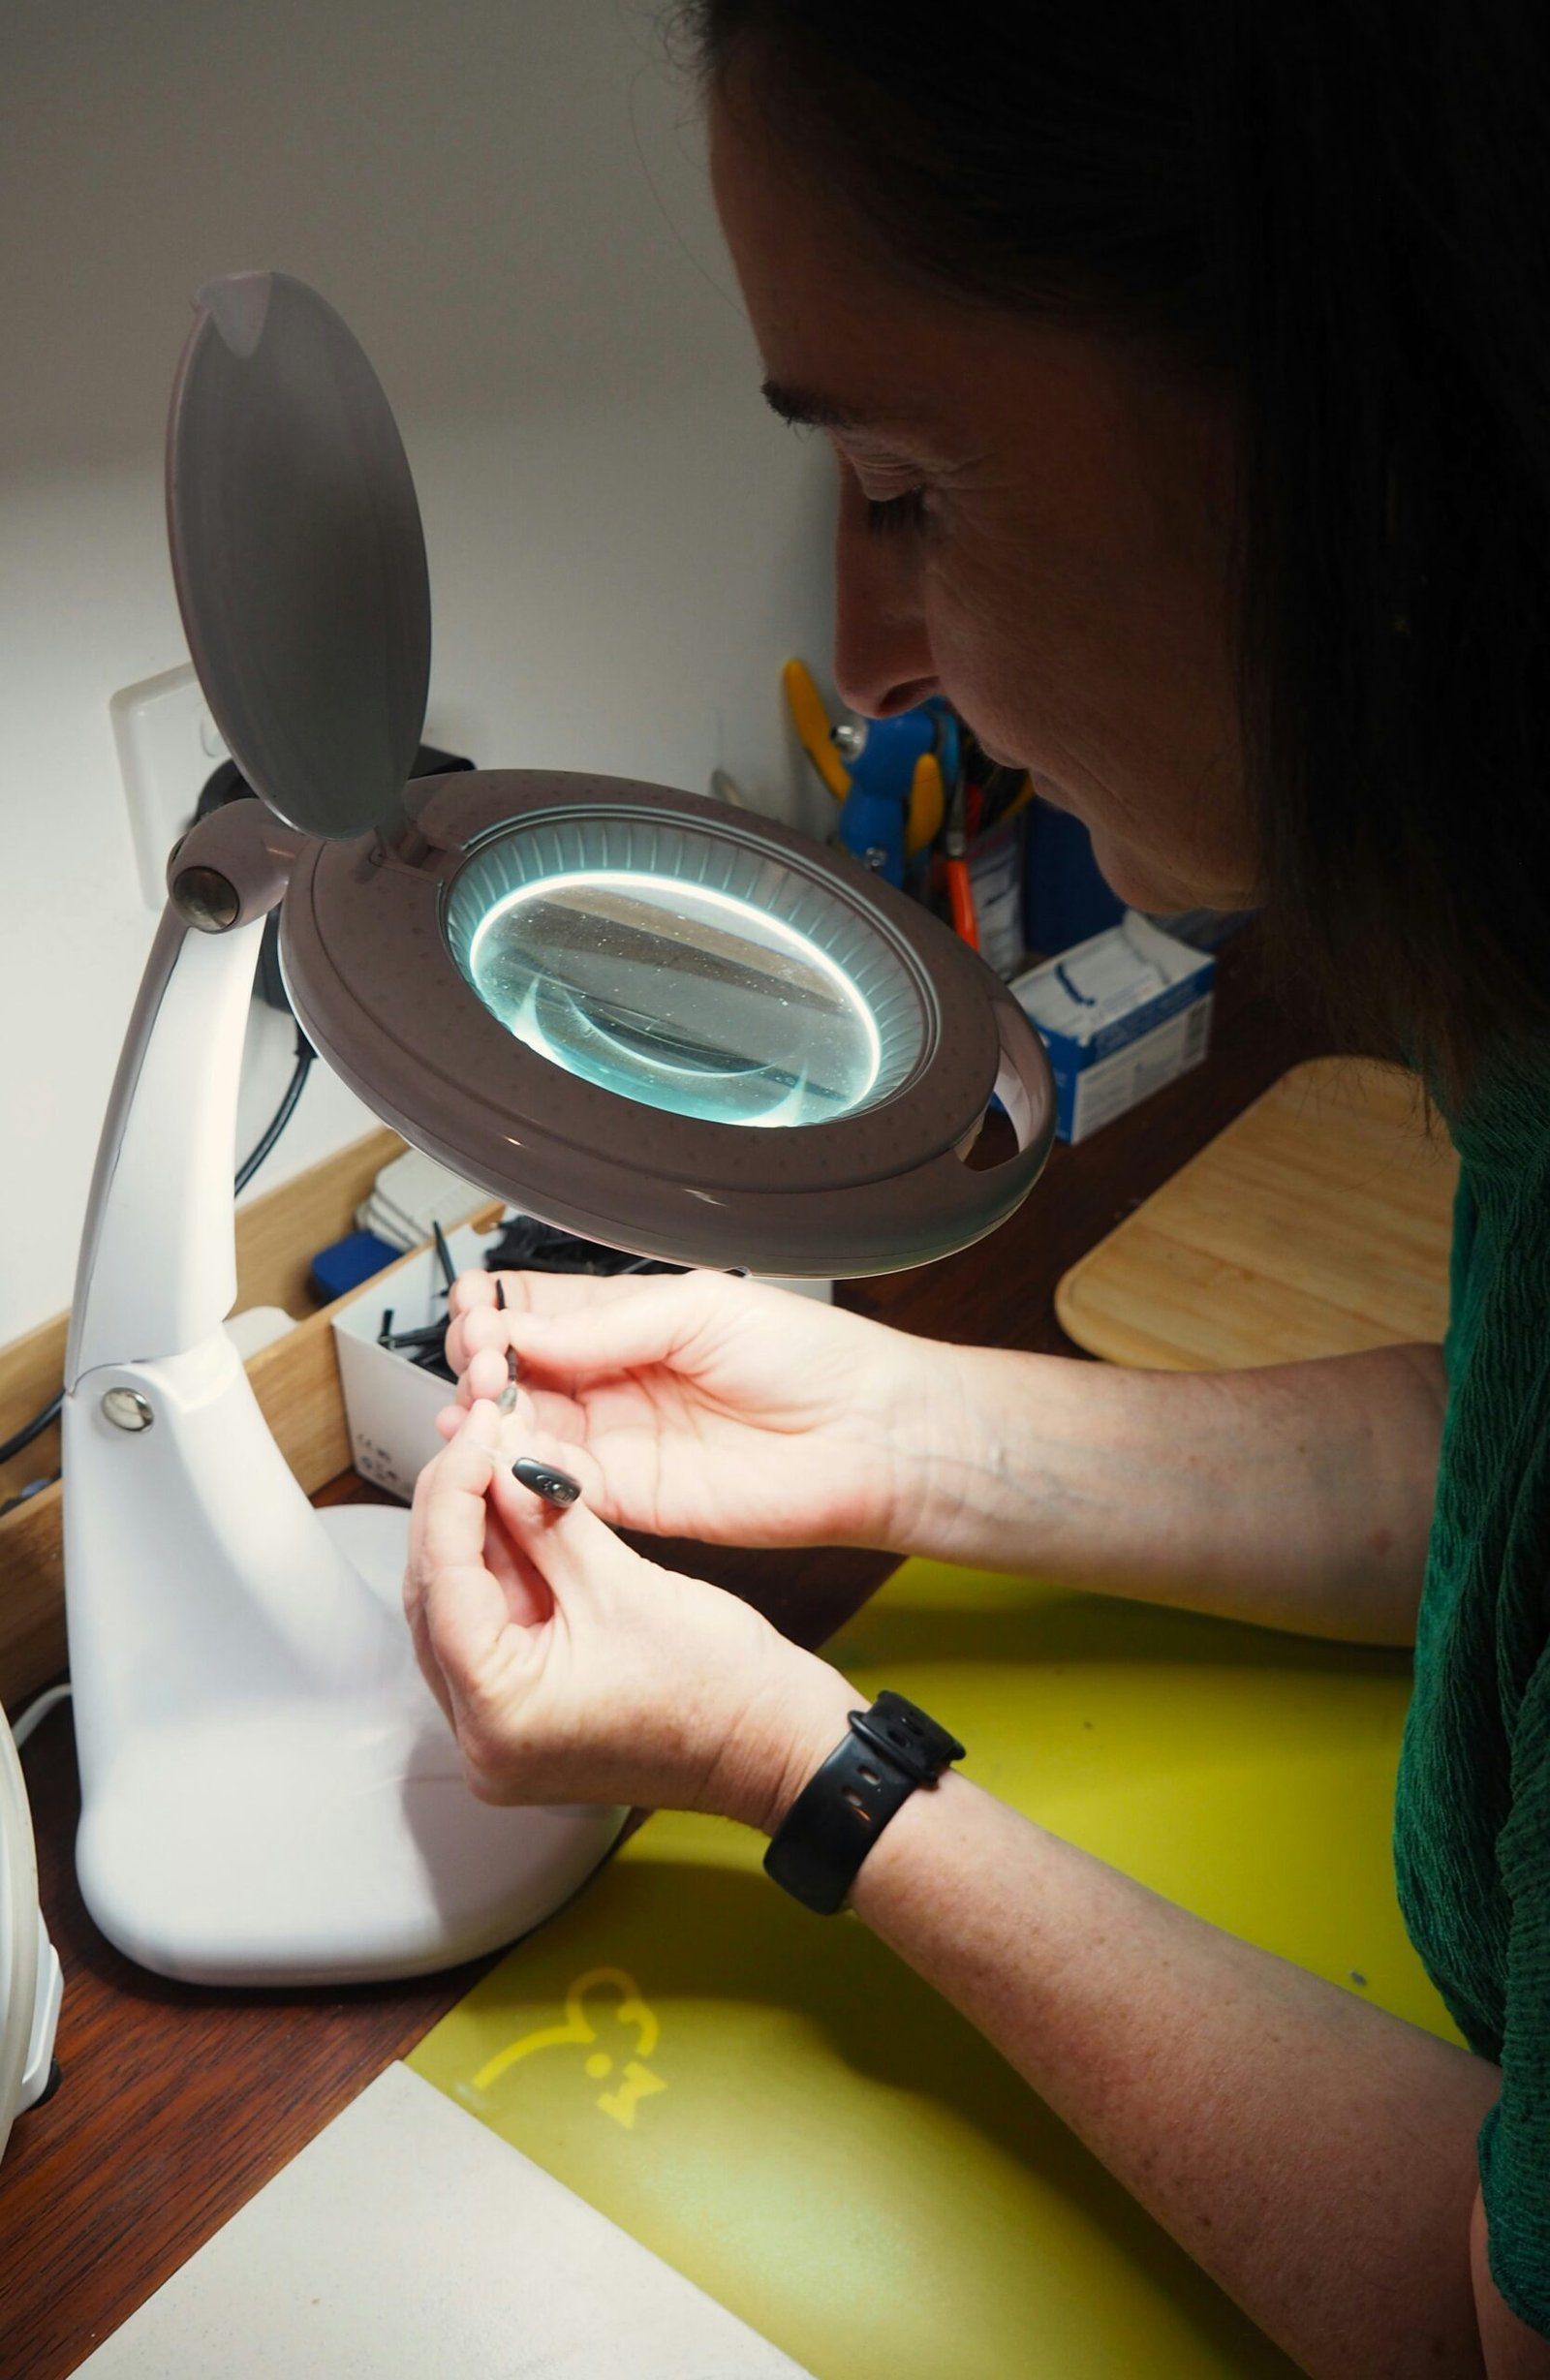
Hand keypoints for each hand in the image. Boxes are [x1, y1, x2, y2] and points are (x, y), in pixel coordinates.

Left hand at [406, 1399, 854, 1826]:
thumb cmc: (720, 1689)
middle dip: (457, 1508)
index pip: (443, 1580)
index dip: (454, 1491)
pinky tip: (513, 1511)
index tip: (479, 1430)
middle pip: (436, 1597)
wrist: (774, 1744)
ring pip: (457, 1610)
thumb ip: (545, 1514)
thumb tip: (499, 1453)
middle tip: (485, 1435)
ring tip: (499, 1460)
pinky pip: (489, 1630)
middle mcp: (480, 1742)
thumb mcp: (620, 1583)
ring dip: (475, 1534)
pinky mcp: (522, 1719)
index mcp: (498, 1716)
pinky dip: (500, 1571)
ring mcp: (497, 1737)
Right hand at [440, 1268, 953, 1552]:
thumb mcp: (702, 1310)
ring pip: (525, 1433)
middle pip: (517, 1374)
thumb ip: (609, 1324)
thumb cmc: (811, 1358)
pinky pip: (560, 1488)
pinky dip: (525, 1474)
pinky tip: (508, 1455)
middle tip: (481, 1365)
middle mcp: (614, 1381)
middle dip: (484, 1367)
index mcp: (628, 1321)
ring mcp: (619, 1442)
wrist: (872, 1436)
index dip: (495, 1314)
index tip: (479, 1317)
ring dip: (491, 1423)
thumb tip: (524, 1332)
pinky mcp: (633, 1500)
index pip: (533, 1312)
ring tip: (478, 1410)